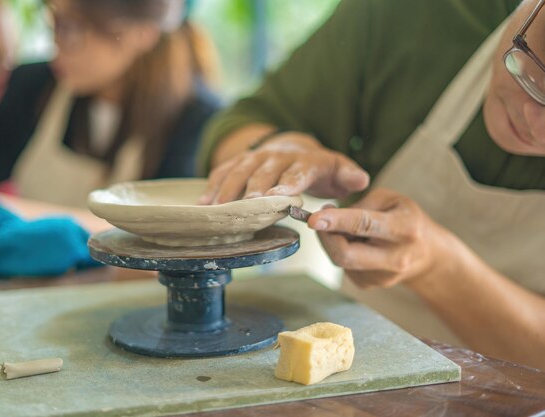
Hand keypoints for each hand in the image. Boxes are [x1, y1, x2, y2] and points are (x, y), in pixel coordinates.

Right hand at [200, 132, 369, 203]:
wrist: (295, 147)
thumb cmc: (318, 168)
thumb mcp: (339, 170)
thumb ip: (350, 175)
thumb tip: (361, 180)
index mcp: (306, 160)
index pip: (298, 171)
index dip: (289, 182)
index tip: (279, 196)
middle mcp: (279, 156)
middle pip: (264, 171)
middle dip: (254, 188)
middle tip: (244, 207)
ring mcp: (257, 157)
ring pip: (240, 170)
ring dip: (228, 189)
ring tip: (217, 209)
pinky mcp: (240, 161)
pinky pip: (224, 170)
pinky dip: (212, 185)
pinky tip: (203, 204)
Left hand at [308, 188, 455, 287]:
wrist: (427, 255)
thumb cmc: (406, 219)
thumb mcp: (390, 199)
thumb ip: (360, 205)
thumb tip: (327, 217)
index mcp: (404, 228)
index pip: (363, 225)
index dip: (335, 222)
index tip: (313, 219)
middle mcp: (395, 257)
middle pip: (345, 254)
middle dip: (325, 236)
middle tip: (319, 220)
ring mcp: (381, 277)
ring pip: (340, 260)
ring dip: (333, 241)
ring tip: (346, 229)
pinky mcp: (369, 285)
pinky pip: (343, 265)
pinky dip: (341, 250)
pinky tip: (356, 244)